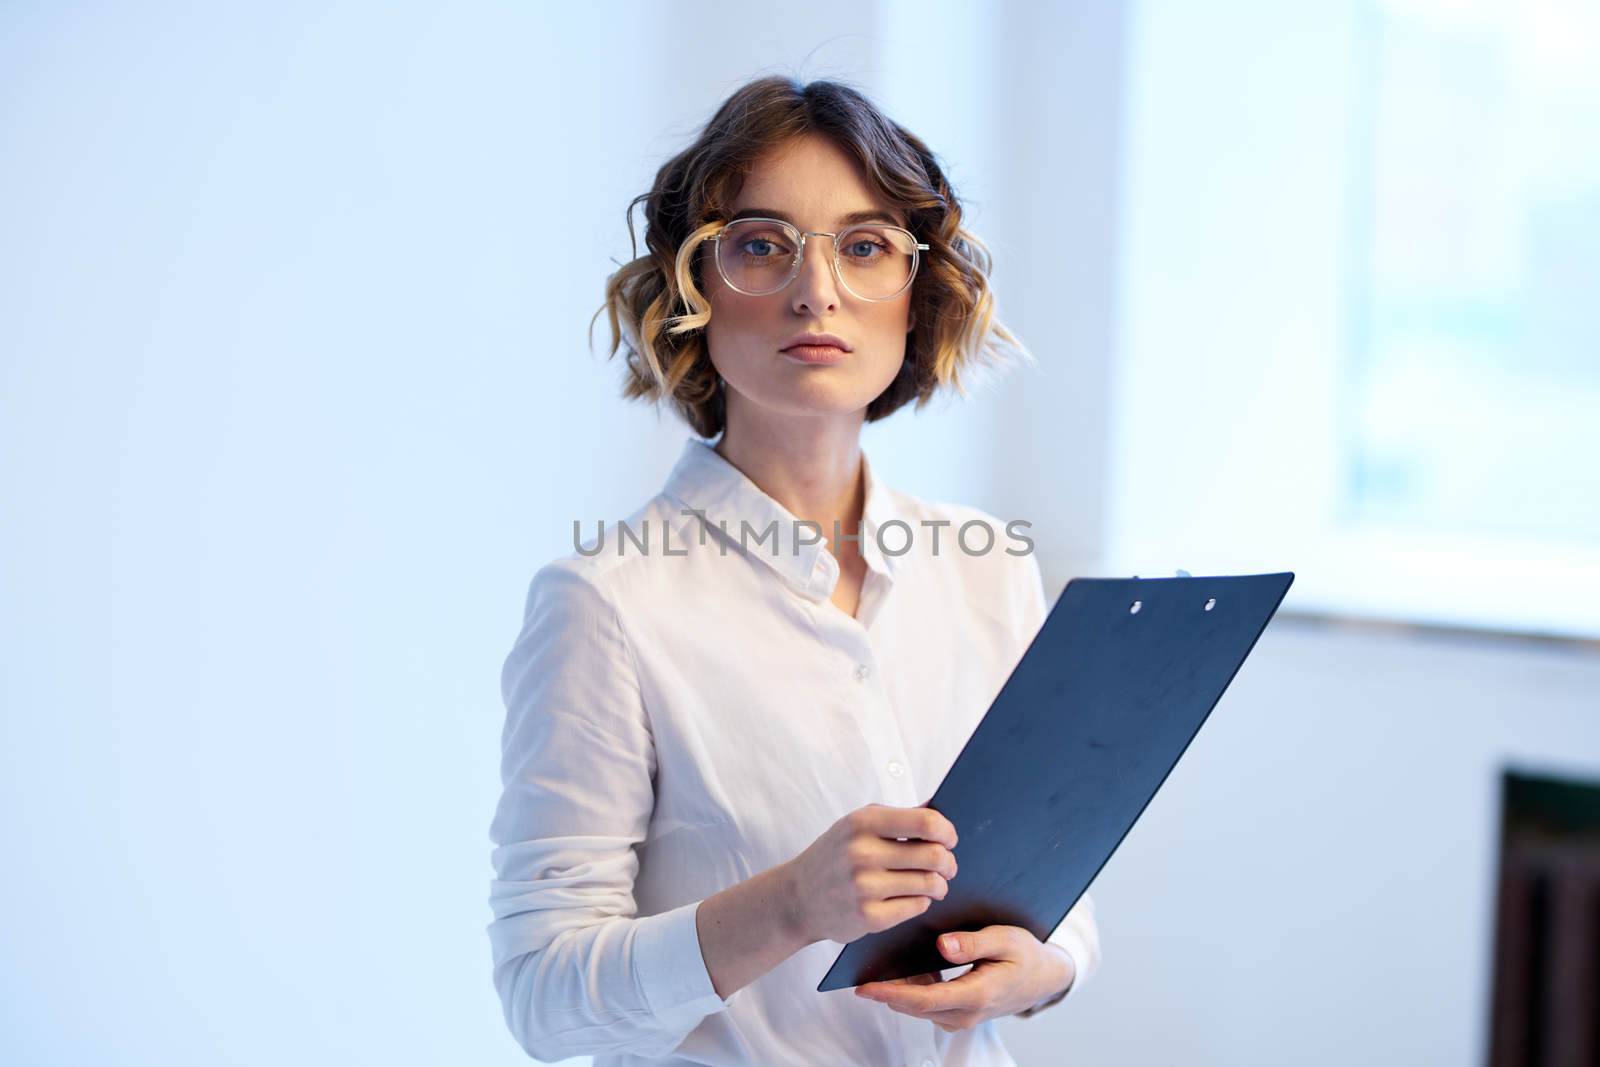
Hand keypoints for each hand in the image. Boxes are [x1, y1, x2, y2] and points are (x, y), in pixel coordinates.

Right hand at [780, 803, 959, 945]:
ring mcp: (865, 887)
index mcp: (863, 823)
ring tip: (934, 884)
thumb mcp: (857, 825)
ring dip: (939, 884)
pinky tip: (913, 897)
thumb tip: (938, 806)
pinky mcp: (869, 917)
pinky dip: (922, 901)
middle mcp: (862, 853)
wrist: (797, 898)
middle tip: (948, 866)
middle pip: (934, 855)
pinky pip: (917, 907)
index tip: (949, 839)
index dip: (947, 832)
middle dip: (949, 862)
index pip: (925, 822)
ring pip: (929, 883)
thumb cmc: (835, 856)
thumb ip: (897, 816)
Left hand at [853, 926, 1074, 1030]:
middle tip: (856, 972)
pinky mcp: (959, 1012)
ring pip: (919, 1007)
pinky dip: (911, 991)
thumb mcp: (1006, 939)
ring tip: (872, 968)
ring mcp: (962, 1016)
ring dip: (896, 991)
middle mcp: (966, 1013)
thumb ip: (974, 943)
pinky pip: (928, 1004)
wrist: (1044, 978)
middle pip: (914, 1007)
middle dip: (884, 992)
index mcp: (977, 995)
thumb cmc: (1026, 955)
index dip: (891, 993)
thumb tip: (942, 945)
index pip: (924, 999)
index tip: (865, 985)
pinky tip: (900, 970)